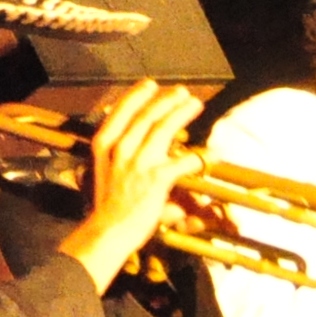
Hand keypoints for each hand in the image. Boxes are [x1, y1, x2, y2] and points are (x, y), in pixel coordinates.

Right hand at [61, 81, 206, 286]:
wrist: (108, 231)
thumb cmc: (108, 205)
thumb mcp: (104, 172)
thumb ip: (116, 154)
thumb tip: (133, 139)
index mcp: (105, 146)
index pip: (121, 112)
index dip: (137, 96)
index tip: (150, 85)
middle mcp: (120, 150)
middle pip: (147, 116)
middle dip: (166, 100)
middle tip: (181, 92)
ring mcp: (138, 163)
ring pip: (164, 129)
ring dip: (182, 113)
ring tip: (195, 104)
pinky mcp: (156, 179)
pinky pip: (183, 162)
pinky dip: (199, 158)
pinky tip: (211, 154)